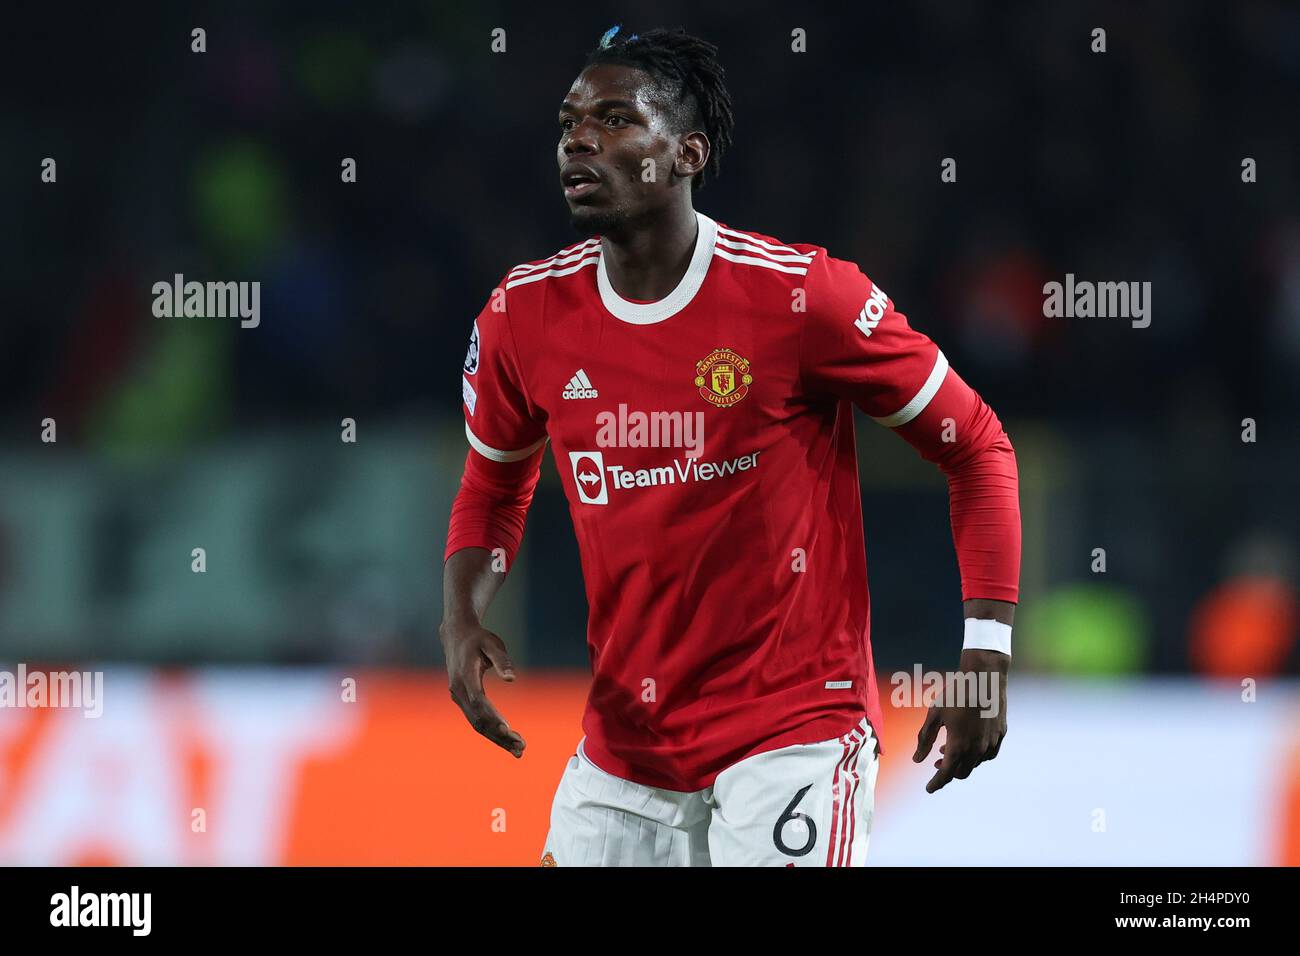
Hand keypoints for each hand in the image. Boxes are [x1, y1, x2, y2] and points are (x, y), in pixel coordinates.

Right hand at [439, 618, 525, 757]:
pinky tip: (507, 740)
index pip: (478, 701)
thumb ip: (502, 660)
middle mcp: (458, 690)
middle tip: (521, 747)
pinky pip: (476, 720)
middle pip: (478, 719)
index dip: (492, 716)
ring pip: (477, 724)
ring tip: (519, 750)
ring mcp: (458, 697)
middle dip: (499, 735)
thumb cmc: (478, 638)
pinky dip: (491, 732)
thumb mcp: (492, 644)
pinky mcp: (462, 700)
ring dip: (497, 738)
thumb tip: (512, 679)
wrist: (456, 635)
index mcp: (464, 675)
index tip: (508, 729)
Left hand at [912, 648, 1007, 791]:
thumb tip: (917, 760)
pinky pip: (988, 755)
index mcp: (958, 745)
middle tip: (937, 764)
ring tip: (948, 749)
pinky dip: (976, 756)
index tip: (929, 789)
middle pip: (962, 773)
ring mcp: (991, 743)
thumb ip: (925, 739)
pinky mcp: (1001, 736)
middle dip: (948, 773)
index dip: (936, 784)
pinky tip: (969, 746)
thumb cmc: (955, 694)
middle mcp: (977, 749)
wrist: (985, 678)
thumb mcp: (934, 715)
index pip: (946, 774)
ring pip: (975, 764)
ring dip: (961, 762)